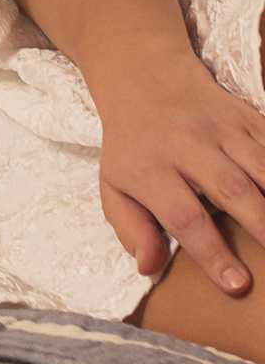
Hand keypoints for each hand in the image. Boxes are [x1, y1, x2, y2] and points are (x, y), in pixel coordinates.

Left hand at [95, 46, 264, 297]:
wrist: (145, 78)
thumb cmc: (132, 146)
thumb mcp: (113, 186)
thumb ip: (131, 229)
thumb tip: (149, 267)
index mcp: (150, 167)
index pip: (185, 218)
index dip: (214, 254)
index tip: (238, 285)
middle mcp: (187, 145)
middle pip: (232, 190)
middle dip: (262, 229)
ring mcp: (221, 128)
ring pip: (261, 167)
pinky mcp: (246, 117)